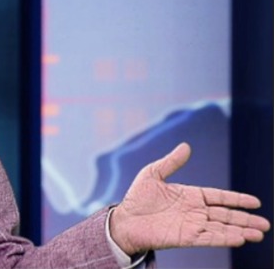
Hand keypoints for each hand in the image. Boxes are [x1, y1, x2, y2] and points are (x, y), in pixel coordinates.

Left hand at [109, 142, 270, 254]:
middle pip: (226, 215)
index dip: (237, 199)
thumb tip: (186, 146)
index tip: (255, 202)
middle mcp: (194, 211)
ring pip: (221, 228)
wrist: (124, 219)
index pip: (219, 197)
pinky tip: (239, 238)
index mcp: (190, 195)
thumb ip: (171, 162)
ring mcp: (191, 225)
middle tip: (265, 225)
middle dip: (246, 219)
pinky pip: (209, 238)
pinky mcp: (185, 238)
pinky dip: (224, 238)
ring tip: (258, 233)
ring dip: (240, 230)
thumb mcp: (153, 174)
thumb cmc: (137, 198)